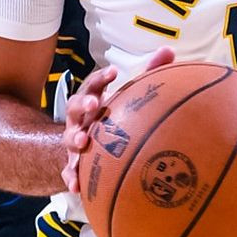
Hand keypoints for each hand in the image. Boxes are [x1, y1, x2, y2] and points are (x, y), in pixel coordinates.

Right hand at [61, 48, 174, 192]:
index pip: (93, 83)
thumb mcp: (127, 95)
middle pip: (75, 106)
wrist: (87, 146)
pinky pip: (68, 172)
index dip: (102, 77)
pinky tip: (77, 185)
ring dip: (74, 138)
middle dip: (83, 103)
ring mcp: (74, 141)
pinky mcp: (73, 164)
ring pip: (69, 137)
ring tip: (83, 141)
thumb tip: (169, 51)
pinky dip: (71, 177)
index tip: (114, 72)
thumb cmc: (111, 116)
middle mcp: (80, 118)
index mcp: (93, 100)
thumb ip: (148, 72)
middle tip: (94, 104)